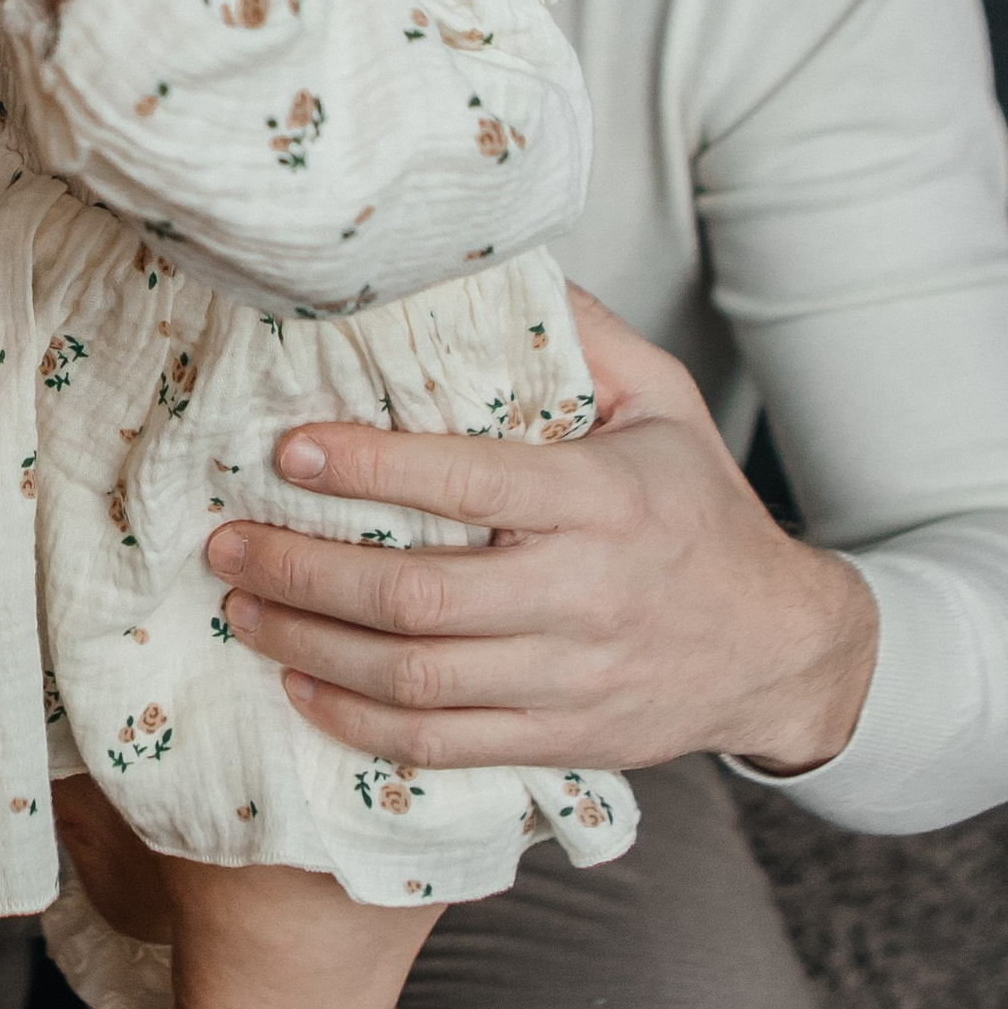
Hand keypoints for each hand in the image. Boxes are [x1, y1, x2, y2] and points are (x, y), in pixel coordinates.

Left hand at [205, 289, 879, 778]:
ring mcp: (569, 680)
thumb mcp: (667, 402)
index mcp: (605, 501)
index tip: (288, 450)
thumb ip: (586, 336)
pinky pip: (439, 744)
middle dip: (304, 571)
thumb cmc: (702, 510)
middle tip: (225, 543)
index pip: (470, 482)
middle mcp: (585, 596)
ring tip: (242, 609)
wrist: (782, 648)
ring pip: (415, 678)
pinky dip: (357, 720)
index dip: (369, 469)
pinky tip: (301, 683)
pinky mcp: (558, 741)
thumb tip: (497, 264)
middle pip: (418, 597)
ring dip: (310, 645)